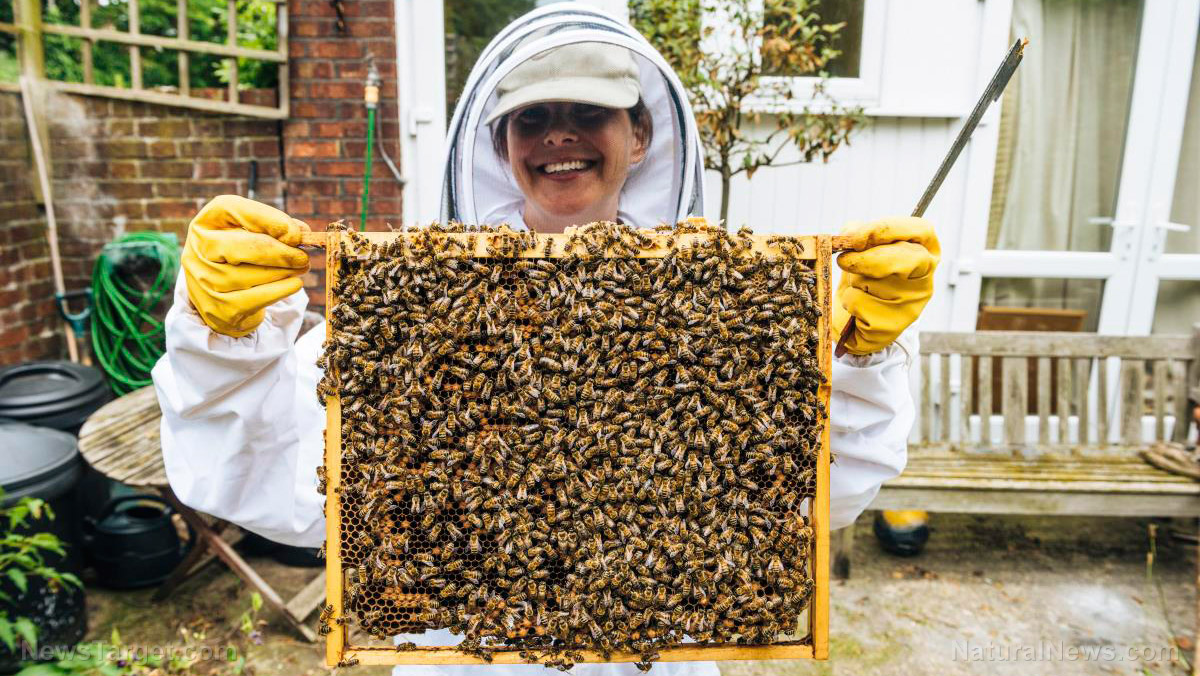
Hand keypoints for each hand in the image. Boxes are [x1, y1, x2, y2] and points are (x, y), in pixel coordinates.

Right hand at [182, 195, 310, 336]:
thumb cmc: (241, 257)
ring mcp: (204, 281)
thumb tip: (302, 233)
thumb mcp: (251, 234)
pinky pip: (254, 299)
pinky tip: (295, 284)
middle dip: (279, 251)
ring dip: (283, 271)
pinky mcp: (217, 308)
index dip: (267, 219)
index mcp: (204, 223)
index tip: (295, 233)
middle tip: (303, 256)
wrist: (221, 298)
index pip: (229, 208)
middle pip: (240, 246)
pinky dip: (281, 290)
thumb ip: (275, 228)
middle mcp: (197, 250)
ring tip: (301, 268)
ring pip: (250, 275)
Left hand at [833, 217, 939, 354]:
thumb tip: (849, 235)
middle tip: (844, 260)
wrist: (854, 324)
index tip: (857, 236)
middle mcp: (926, 278)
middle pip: (905, 257)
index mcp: (926, 253)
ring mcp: (912, 305)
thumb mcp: (863, 250)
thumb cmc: (863, 279)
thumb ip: (858, 234)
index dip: (887, 229)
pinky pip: (860, 303)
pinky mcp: (892, 326)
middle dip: (867, 257)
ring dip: (855, 281)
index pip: (920, 230)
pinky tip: (856, 308)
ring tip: (858, 287)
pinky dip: (848, 301)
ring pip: (877, 281)